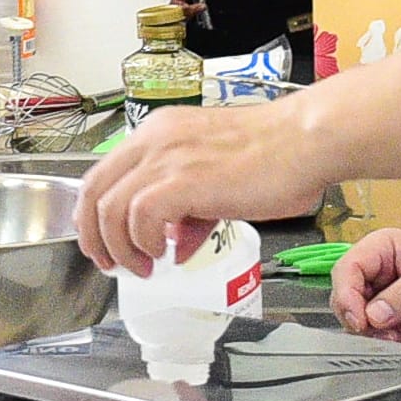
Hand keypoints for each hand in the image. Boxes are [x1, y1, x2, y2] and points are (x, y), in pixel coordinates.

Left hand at [75, 96, 329, 275]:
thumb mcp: (218, 179)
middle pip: (93, 191)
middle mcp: (154, 140)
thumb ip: (190, 210)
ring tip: (144, 267)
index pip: (104, 172)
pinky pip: (140, 217)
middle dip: (94, 236)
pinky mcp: (183, 180)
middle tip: (110, 264)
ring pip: (110, 208)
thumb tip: (178, 245)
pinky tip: (166, 254)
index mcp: (160, 133)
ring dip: (121, 248)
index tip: (105, 242)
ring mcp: (166, 158)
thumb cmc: (277, 156)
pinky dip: (145, 242)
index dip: (95, 213)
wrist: (307, 141)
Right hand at [330, 230, 400, 350]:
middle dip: (364, 321)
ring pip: (359, 323)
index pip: (347, 270)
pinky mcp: (391, 323)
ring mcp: (382, 301)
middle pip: (345, 299)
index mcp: (381, 250)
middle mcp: (376, 275)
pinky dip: (397, 342)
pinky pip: (379, 338)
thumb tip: (374, 314)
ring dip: (383, 334)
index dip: (347, 295)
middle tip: (390, 330)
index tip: (360, 319)